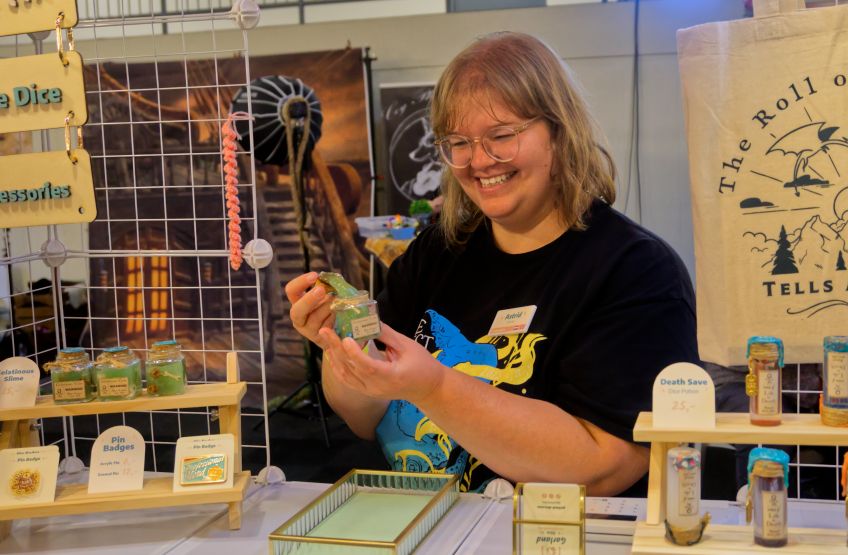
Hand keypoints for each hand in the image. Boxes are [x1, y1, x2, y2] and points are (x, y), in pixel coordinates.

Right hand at [284, 272, 333, 346]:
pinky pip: (325, 329)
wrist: (341, 331)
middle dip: (309, 299)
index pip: (291, 291)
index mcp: (298, 303)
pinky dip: (333, 319)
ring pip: (314, 319)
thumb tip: (334, 279)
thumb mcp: (329, 296)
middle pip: (296, 310)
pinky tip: (340, 314)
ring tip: (338, 301)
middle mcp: (299, 317)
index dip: (300, 282)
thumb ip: (329, 288)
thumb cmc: (333, 308)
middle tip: (322, 290)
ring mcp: (308, 331)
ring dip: (327, 308)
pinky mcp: (319, 339)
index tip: (314, 275)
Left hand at [319, 322, 445, 404]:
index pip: (369, 367)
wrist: (427, 389)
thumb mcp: (408, 346)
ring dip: (333, 356)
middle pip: (352, 369)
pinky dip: (337, 366)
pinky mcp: (366, 391)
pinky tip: (331, 352)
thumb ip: (387, 335)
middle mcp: (377, 387)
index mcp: (392, 377)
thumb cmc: (422, 365)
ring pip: (345, 375)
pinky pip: (347, 380)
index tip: (346, 338)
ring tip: (326, 337)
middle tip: (326, 330)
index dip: (355, 353)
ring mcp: (370, 391)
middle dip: (337, 349)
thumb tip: (368, 319)